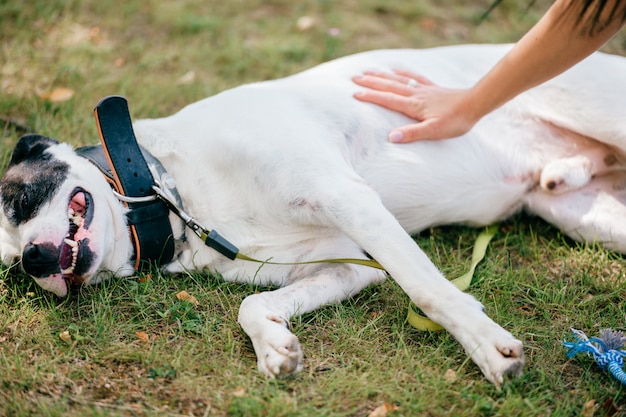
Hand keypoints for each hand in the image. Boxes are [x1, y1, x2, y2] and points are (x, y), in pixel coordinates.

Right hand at [352, 69, 479, 142]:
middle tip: (354, 78)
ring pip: (398, 80)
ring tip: (368, 71)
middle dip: (371, 82)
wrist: (475, 104)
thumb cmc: (456, 120)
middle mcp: (416, 94)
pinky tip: (396, 70)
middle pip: (389, 86)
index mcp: (413, 106)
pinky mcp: (432, 88)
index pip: (387, 100)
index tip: (355, 94)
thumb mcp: (434, 131)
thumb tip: (391, 138)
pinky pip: (413, 77)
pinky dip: (402, 73)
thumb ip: (412, 134)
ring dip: (382, 76)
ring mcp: (424, 90)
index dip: (370, 97)